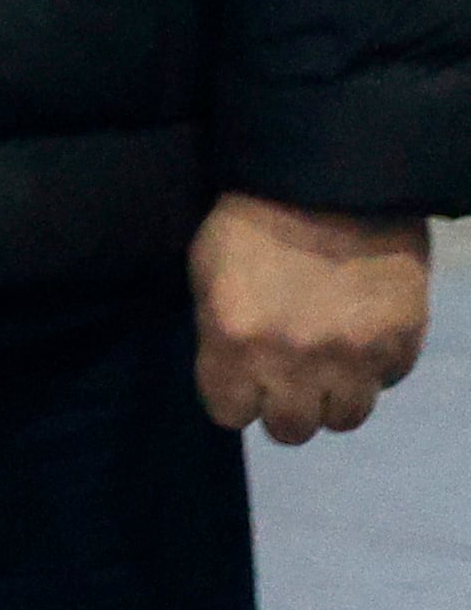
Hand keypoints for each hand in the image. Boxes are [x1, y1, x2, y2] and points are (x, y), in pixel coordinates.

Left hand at [191, 193, 431, 443]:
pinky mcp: (402, 343)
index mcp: (234, 342)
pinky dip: (374, 367)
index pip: (228, 414)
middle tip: (287, 376)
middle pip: (290, 430)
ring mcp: (354, 357)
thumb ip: (218, 332)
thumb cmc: (251, 219)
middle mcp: (293, 363)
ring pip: (344, 418)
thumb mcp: (207, 272)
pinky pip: (387, 381)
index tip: (241, 379)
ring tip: (328, 364)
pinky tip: (362, 335)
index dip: (234, 396)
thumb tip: (235, 370)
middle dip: (284, 406)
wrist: (332, 179)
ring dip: (333, 396)